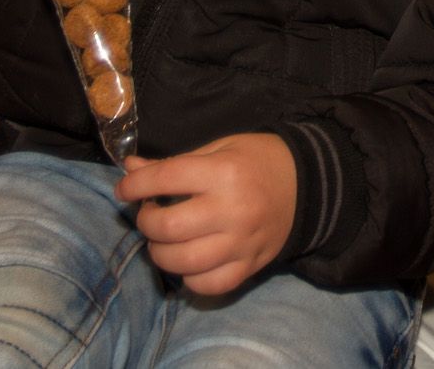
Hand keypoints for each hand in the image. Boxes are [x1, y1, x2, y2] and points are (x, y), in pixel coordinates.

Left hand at [116, 133, 297, 295]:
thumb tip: (130, 170)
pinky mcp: (251, 265)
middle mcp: (232, 209)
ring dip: (160, 253)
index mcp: (223, 172)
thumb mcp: (219, 148)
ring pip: (183, 262)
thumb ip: (174, 163)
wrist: (308, 183)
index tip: (125, 189)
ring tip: (164, 239)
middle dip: (146, 221)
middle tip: (150, 213)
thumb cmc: (258, 160)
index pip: (165, 179)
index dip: (135, 185)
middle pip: (168, 227)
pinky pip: (208, 285)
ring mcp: (242, 242)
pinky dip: (190, 278)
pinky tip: (189, 261)